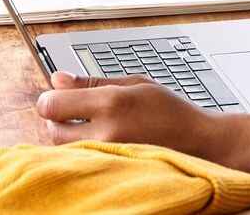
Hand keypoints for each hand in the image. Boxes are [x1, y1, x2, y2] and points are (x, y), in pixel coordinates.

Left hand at [36, 72, 233, 162]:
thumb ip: (91, 82)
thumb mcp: (134, 83)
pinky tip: (97, 144)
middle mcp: (107, 131)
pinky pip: (83, 162)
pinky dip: (82, 153)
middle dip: (57, 121)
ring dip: (69, 138)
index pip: (53, 105)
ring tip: (90, 128)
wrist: (201, 143)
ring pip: (66, 150)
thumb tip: (56, 79)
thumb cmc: (171, 110)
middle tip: (72, 113)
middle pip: (53, 131)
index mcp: (112, 102)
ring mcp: (110, 156)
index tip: (53, 98)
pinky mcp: (113, 172)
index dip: (48, 100)